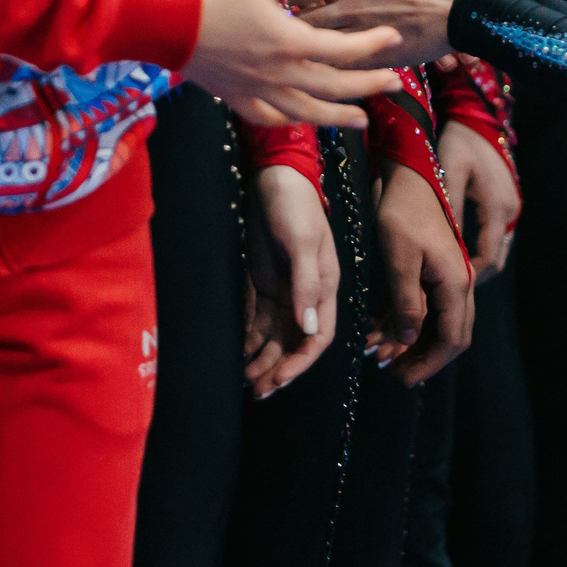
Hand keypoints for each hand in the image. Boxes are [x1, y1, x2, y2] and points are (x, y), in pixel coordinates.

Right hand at [184, 0, 403, 125]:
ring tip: (361, 119)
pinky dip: (291, 121)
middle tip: (396, 84)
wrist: (160, 21)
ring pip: (306, 112)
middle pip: (333, 87)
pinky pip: (270, 118)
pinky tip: (302, 121)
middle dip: (368, 85)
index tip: (393, 37)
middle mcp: (277, 74)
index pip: (343, 50)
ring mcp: (256, 90)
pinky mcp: (235, 97)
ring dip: (337, 115)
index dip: (373, 45)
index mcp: (288, 42)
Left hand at [242, 164, 337, 396]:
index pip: (318, 336)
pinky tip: (241, 356)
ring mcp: (285, 288)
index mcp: (325, 286)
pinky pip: (259, 320)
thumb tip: (308, 328)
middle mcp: (307, 294)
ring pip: (276, 336)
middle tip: (258, 392)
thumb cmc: (294, 205)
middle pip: (295, 342)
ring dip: (264, 360)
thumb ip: (306, 285)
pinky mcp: (264, 281)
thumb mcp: (302, 243)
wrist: (274, 175)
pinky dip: (252, 340)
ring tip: (246, 382)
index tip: (280, 379)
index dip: (301, 361)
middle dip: (279, 368)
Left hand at [288, 0, 475, 66]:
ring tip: (318, 48)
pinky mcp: (379, 58)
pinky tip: (342, 67)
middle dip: (296, 24)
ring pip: (317, 46)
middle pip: (300, 19)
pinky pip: (343, 67)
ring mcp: (364, 33)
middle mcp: (352, 3)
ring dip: (314, 47)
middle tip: (302, 28)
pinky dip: (338, 68)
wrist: (471, 10)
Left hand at [368, 162, 473, 382]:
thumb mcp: (399, 260)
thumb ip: (407, 303)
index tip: (402, 379)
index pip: (452, 338)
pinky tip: (383, 330)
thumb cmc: (402, 214)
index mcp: (456, 283)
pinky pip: (430, 305)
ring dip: (415, 343)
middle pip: (452, 335)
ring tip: (384, 356)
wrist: (410, 177)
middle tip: (394, 374)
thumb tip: (410, 341)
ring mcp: (452, 275)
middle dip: (424, 358)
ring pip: (441, 322)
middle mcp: (461, 282)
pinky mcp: (439, 269)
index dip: (429, 363)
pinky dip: (410, 322)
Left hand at [439, 120, 519, 276]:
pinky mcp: (506, 201)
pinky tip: (460, 251)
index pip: (487, 258)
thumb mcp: (449, 170)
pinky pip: (496, 235)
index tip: (444, 290)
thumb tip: (445, 246)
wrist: (476, 115)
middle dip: (474, 277)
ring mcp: (511, 206)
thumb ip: (450, 207)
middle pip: (496, 259)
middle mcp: (509, 211)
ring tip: (450, 275)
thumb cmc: (459, 141)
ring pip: (497, 248)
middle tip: (445, 289)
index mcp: (497, 208)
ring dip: (478, 263)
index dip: (468, 278)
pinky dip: (481, 247)